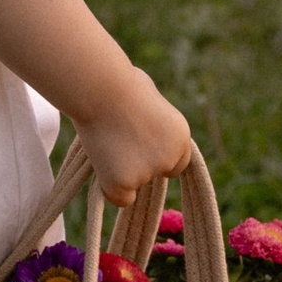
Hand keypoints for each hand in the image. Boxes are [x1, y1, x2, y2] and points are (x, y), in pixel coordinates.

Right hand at [80, 72, 191, 207]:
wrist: (100, 88)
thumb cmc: (120, 83)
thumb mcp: (150, 100)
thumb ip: (154, 124)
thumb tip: (145, 130)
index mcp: (181, 137)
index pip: (176, 162)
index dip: (157, 157)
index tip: (139, 151)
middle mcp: (169, 158)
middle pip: (155, 175)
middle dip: (140, 166)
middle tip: (117, 145)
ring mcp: (147, 173)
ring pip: (134, 185)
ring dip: (120, 171)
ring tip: (104, 141)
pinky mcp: (123, 183)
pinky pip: (119, 197)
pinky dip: (108, 186)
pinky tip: (100, 162)